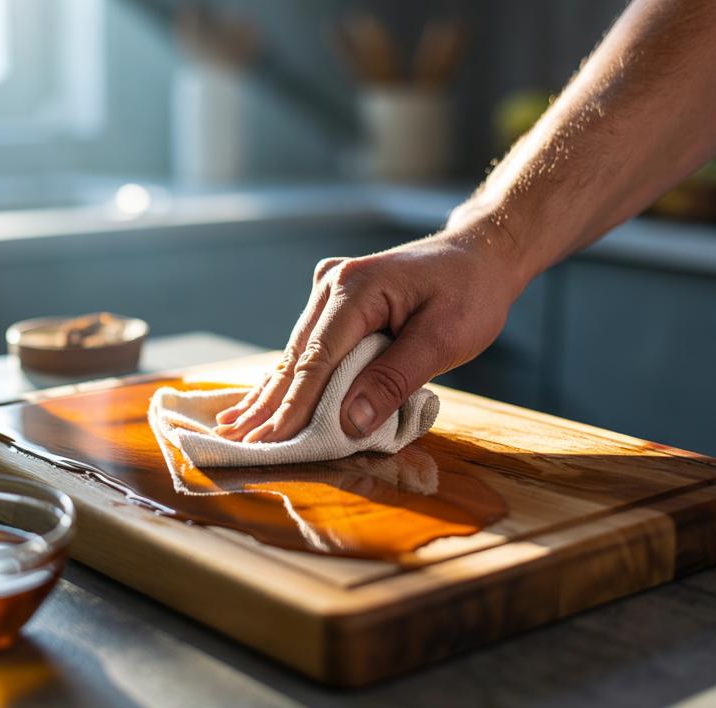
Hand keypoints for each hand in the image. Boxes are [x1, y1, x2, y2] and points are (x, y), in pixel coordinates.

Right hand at [214, 219, 526, 442]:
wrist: (480, 255)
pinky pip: (309, 347)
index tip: (269, 442)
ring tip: (235, 427)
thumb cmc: (470, 294)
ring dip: (272, 394)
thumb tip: (349, 421)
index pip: (317, 360)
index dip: (293, 406)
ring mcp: (330, 290)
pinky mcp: (335, 302)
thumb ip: (394, 379)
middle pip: (297, 357)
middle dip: (269, 404)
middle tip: (237, 443)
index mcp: (356, 289)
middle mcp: (332, 285)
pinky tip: (260, 399)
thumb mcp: (443, 340)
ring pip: (296, 353)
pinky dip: (289, 377)